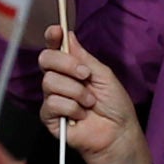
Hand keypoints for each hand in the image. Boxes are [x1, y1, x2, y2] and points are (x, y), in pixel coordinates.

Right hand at [36, 34, 139, 163]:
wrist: (117, 132)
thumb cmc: (114, 105)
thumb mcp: (104, 75)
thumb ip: (84, 57)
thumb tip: (69, 35)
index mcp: (71, 68)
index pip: (55, 48)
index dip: (52, 38)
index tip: (56, 31)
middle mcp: (59, 80)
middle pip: (46, 60)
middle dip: (67, 64)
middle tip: (86, 75)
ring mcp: (52, 98)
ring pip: (50, 82)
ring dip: (76, 92)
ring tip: (90, 102)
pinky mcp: (49, 116)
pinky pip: (52, 103)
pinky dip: (72, 108)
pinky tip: (81, 115)